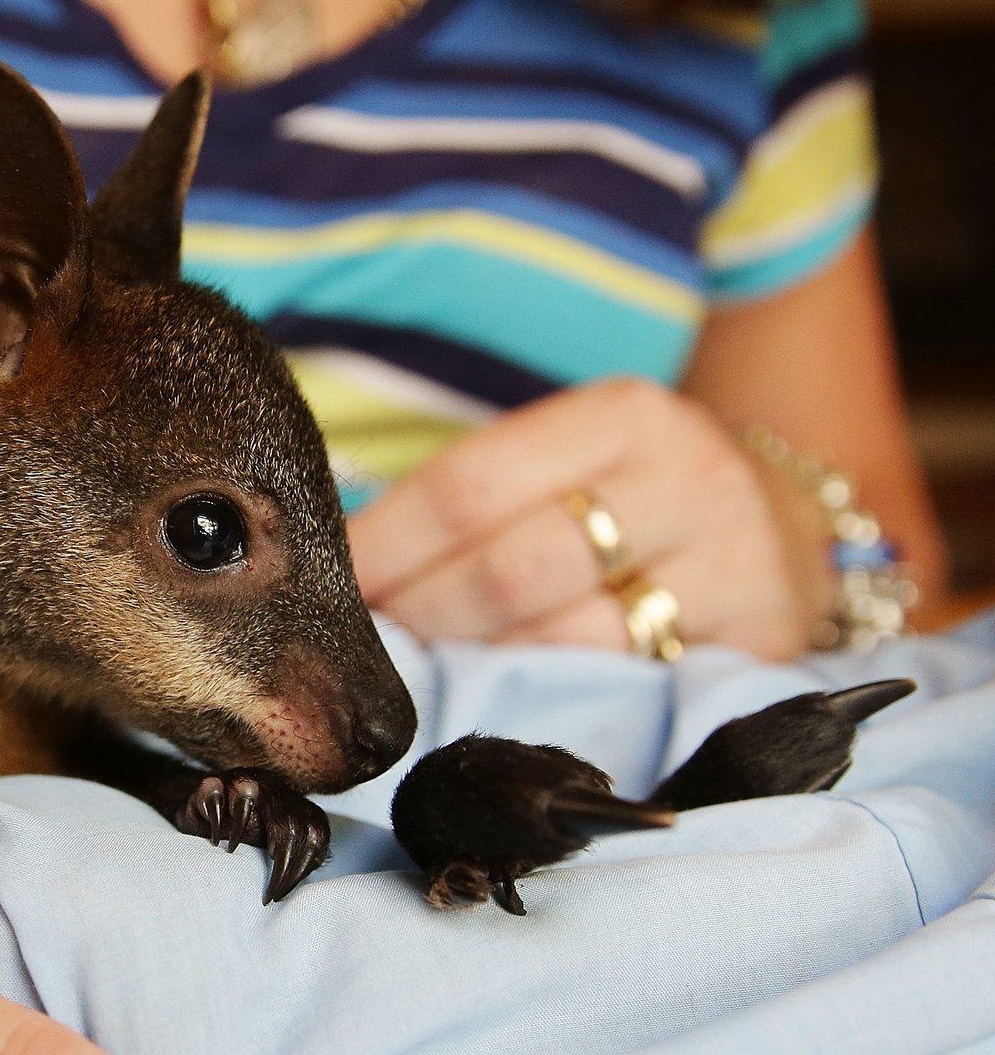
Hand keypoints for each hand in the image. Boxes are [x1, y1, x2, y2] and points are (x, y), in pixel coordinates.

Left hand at [347, 377, 831, 660]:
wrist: (786, 530)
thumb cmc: (635, 494)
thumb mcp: (571, 456)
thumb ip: (479, 498)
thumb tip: (347, 561)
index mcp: (621, 417)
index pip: (469, 486)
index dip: (388, 546)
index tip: (332, 581)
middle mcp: (685, 480)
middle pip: (509, 569)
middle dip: (420, 616)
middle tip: (362, 646)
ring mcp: (733, 567)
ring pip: (559, 640)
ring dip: (470, 666)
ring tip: (421, 674)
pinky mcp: (759, 646)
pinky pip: (619, 689)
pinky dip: (541, 700)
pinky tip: (499, 701)